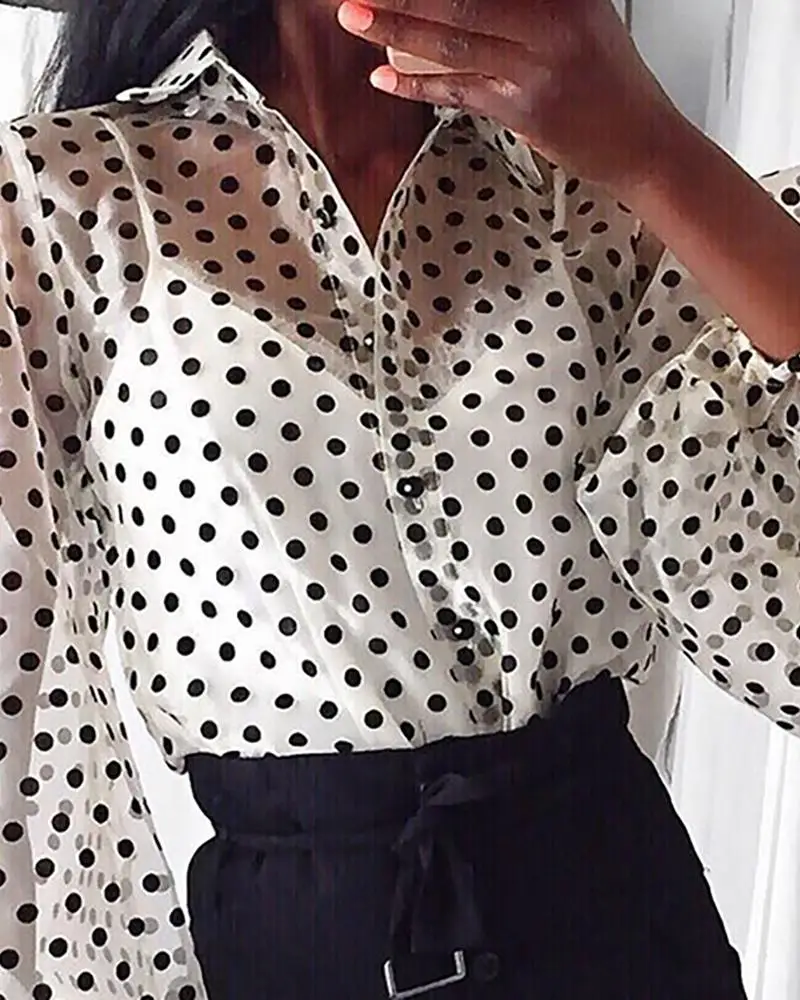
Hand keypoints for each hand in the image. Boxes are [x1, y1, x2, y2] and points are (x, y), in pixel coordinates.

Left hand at [336, 0, 691, 200]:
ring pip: (453, 41)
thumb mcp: (580, 18)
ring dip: (396, 26)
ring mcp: (538, 68)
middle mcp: (553, 22)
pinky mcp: (526, 110)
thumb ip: (530, 4)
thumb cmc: (608, 82)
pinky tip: (384, 76)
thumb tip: (462, 4)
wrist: (643, 141)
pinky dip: (417, 84)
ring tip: (354, 16)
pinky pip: (460, 92)